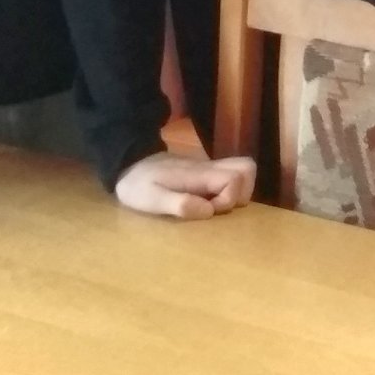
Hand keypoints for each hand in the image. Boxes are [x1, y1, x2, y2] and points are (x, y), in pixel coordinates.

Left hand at [114, 150, 258, 219]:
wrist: (127, 163)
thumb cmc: (137, 184)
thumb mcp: (151, 199)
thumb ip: (180, 204)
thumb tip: (209, 211)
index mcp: (199, 174)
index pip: (235, 178)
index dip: (228, 199)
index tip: (207, 210)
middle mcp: (209, 168)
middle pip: (247, 168)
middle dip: (241, 194)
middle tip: (218, 209)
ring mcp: (208, 168)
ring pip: (242, 171)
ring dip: (237, 193)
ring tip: (215, 207)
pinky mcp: (204, 172)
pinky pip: (229, 176)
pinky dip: (228, 191)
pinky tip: (207, 202)